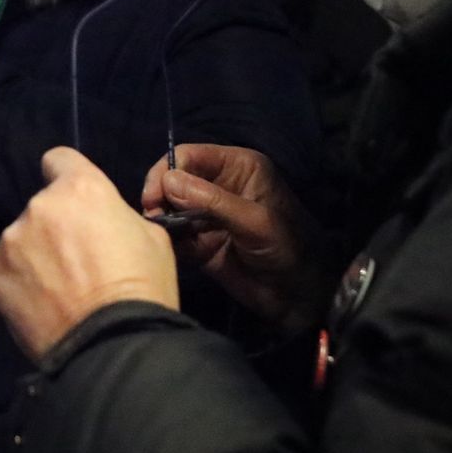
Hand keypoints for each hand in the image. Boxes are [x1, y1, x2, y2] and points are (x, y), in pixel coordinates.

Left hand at [0, 147, 176, 361]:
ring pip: (21, 240)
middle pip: (43, 207)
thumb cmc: (143, 286)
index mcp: (80, 188)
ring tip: (58, 291)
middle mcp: (39, 206)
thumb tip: (103, 223)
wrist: (112, 343)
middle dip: (56, 227)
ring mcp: (11, 241)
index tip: (75, 203)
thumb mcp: (151, 237)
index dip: (68, 177)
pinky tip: (41, 307)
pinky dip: (20, 284)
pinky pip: (6, 271)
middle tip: (76, 263)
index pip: (59, 159)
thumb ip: (117, 217)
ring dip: (35, 256)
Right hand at [141, 144, 325, 331]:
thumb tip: (168, 181)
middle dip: (160, 196)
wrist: (298, 296)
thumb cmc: (288, 248)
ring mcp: (208, 216)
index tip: (153, 196)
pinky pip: (175, 235)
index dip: (167, 171)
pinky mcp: (200, 243)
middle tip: (152, 216)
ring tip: (159, 233)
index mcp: (238, 167)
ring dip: (161, 219)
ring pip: (170, 208)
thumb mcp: (255, 221)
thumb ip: (212, 201)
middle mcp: (220, 186)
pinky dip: (167, 240)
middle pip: (175, 179)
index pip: (191, 156)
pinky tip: (166, 247)